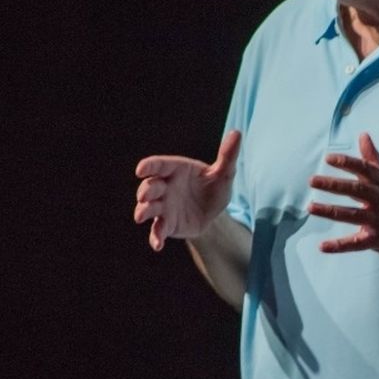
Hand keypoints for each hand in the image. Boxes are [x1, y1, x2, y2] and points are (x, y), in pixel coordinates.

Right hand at [134, 130, 240, 250]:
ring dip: (143, 211)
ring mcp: (163, 206)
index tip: (140, 169)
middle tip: (145, 195)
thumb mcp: (224, 173)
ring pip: (148, 208)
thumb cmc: (214, 186)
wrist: (214, 212)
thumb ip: (227, 156)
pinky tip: (158, 245)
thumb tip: (237, 133)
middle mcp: (165, 187)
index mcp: (176, 170)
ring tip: (141, 216)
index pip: (159, 165)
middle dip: (145, 190)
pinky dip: (155, 238)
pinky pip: (157, 231)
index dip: (149, 166)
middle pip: (149, 186)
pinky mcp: (166, 224)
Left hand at [307, 132, 378, 257]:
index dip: (347, 163)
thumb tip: (363, 134)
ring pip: (352, 215)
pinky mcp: (377, 240)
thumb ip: (372, 159)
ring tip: (310, 207)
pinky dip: (339, 245)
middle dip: (334, 185)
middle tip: (312, 180)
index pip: (364, 169)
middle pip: (356, 190)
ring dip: (330, 211)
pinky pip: (356, 243)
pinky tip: (323, 246)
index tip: (328, 158)